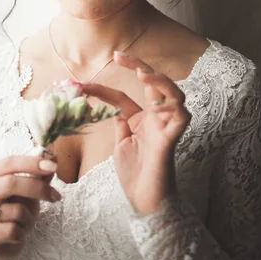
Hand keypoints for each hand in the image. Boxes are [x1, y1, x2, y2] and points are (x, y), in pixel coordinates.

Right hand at [0, 155, 60, 259]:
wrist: (2, 244)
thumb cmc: (15, 213)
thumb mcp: (28, 192)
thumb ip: (39, 176)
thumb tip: (54, 158)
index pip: (9, 163)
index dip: (32, 163)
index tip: (54, 167)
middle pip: (10, 183)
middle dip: (38, 188)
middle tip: (56, 196)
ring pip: (16, 210)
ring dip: (30, 218)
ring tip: (25, 223)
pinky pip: (12, 231)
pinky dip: (22, 233)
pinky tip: (17, 235)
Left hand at [80, 52, 190, 214]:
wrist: (145, 202)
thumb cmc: (136, 175)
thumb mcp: (122, 144)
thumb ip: (121, 125)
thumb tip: (114, 110)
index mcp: (143, 119)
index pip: (123, 96)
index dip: (101, 89)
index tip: (79, 84)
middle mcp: (157, 118)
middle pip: (154, 83)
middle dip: (138, 66)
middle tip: (118, 56)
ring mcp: (166, 127)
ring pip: (174, 94)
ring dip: (161, 81)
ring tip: (143, 74)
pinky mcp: (171, 140)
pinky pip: (181, 117)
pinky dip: (173, 106)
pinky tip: (157, 102)